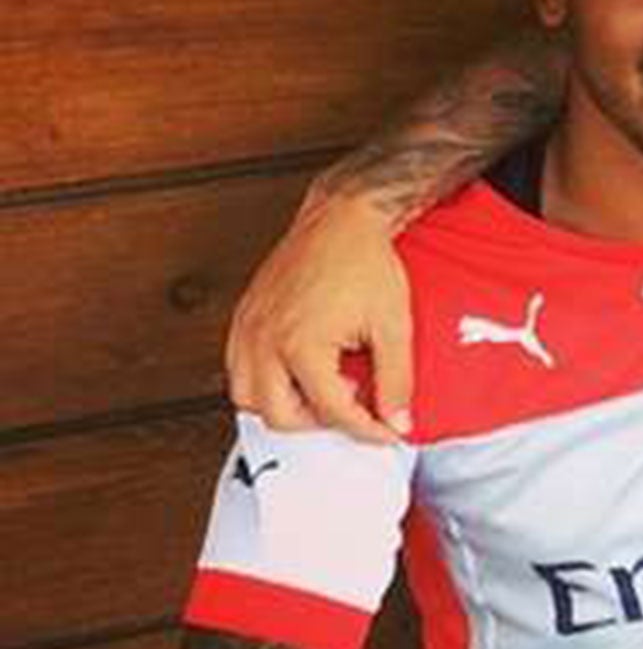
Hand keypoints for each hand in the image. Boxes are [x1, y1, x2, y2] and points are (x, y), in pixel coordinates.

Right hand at [226, 194, 414, 443]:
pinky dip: (261, 381)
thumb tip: (399, 419)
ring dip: (282, 406)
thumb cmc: (365, 261)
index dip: (365, 429)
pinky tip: (295, 372)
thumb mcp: (394, 326)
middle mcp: (265, 340)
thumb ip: (396, 380)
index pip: (332, 412)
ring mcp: (249, 327)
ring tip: (321, 394)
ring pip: (246, 395)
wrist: (342, 218)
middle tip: (351, 412)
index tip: (385, 431)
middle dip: (317, 424)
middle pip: (278, 416)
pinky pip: (237, 366)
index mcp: (302, 345)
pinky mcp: (245, 316)